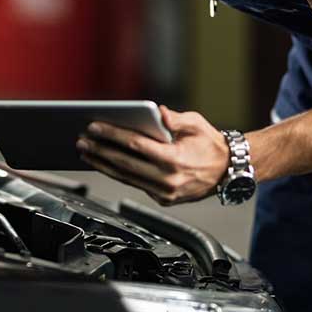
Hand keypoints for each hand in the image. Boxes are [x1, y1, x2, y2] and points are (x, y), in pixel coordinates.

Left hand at [75, 105, 228, 205]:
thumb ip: (175, 118)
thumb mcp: (197, 124)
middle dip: (100, 151)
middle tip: (82, 140)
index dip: (112, 135)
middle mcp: (168, 180)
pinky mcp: (163, 199)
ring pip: (126, 178)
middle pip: (124, 164)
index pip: (135, 145)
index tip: (94, 127)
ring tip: (87, 152)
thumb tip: (158, 112)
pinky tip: (104, 163)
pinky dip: (118, 174)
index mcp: (175, 160)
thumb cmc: (211, 145)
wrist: (229, 172)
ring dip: (103, 165)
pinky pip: (135, 185)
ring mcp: (165, 193)